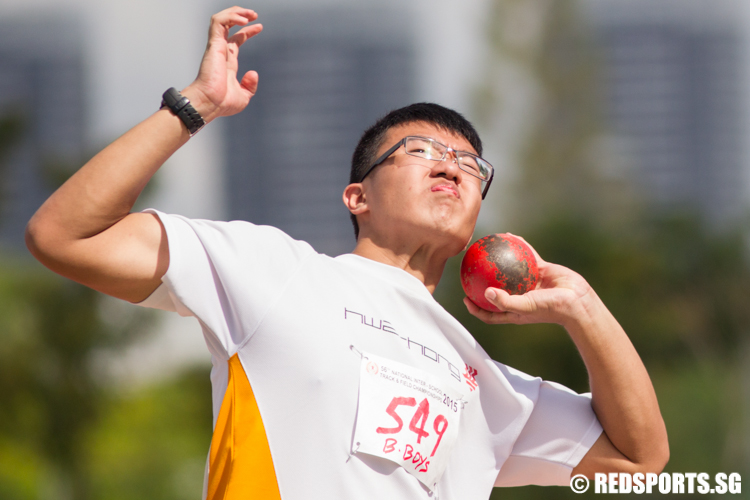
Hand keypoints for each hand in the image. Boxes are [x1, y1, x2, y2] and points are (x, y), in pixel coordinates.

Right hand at [181, 7, 262, 122]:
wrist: (210, 104)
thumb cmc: (221, 104)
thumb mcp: (243, 96)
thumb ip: (249, 86)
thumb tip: (253, 73)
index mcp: (227, 62)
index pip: (236, 40)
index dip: (247, 32)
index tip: (259, 26)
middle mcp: (221, 52)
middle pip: (228, 26)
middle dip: (241, 16)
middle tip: (254, 15)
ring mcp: (216, 47)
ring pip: (222, 19)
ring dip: (236, 12)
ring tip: (250, 14)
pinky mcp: (214, 45)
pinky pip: (219, 22)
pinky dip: (231, 17)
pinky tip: (244, 21)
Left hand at [463, 236, 592, 326]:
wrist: (577, 300)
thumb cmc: (550, 308)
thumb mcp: (524, 306)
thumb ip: (505, 301)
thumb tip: (485, 292)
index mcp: (514, 310)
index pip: (491, 312)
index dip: (476, 308)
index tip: (465, 298)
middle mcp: (520, 296)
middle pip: (497, 288)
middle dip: (484, 280)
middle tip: (472, 268)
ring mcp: (530, 282)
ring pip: (511, 269)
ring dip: (500, 259)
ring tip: (488, 247)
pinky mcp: (541, 270)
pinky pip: (527, 256)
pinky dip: (519, 247)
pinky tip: (509, 236)